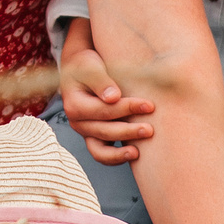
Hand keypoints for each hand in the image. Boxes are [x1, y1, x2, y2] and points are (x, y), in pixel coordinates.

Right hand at [58, 20, 153, 165]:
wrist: (81, 69)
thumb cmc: (87, 65)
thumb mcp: (91, 67)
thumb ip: (100, 81)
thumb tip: (113, 98)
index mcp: (73, 105)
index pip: (104, 110)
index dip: (127, 108)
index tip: (149, 105)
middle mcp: (77, 122)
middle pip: (104, 131)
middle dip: (128, 131)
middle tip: (150, 129)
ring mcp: (85, 132)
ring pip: (100, 151)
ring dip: (120, 153)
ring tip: (138, 152)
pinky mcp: (95, 137)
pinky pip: (102, 155)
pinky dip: (116, 157)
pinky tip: (134, 154)